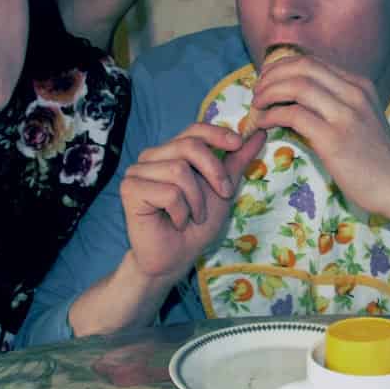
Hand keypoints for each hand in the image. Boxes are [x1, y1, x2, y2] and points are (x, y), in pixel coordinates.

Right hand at [120, 122, 266, 280]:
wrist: (175, 258)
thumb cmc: (196, 226)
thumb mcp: (223, 189)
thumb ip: (237, 161)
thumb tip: (259, 133)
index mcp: (171, 152)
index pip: (194, 130)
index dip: (217, 134)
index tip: (238, 144)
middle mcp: (151, 157)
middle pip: (189, 146)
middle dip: (214, 172)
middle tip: (222, 195)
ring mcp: (137, 171)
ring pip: (178, 170)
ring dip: (196, 200)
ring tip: (193, 216)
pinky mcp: (130, 189)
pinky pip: (168, 192)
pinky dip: (181, 212)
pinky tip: (176, 223)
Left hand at [249, 53, 389, 220]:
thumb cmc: (376, 156)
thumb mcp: (360, 116)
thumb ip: (334, 102)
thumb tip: (294, 97)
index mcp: (359, 84)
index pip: (312, 61)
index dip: (282, 67)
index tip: (267, 80)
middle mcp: (353, 93)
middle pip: (302, 67)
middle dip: (272, 75)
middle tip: (257, 91)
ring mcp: (345, 114)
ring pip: (296, 86)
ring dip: (268, 93)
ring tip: (257, 105)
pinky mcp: (334, 139)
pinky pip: (293, 115)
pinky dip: (272, 115)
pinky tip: (264, 123)